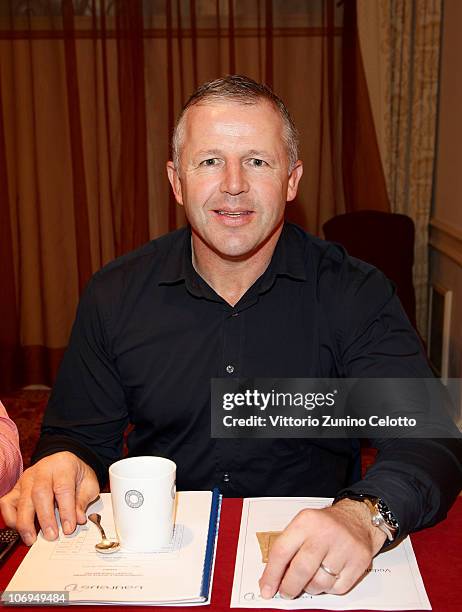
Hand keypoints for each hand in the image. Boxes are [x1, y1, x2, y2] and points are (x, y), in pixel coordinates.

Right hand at [0, 452, 99, 545]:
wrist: (64, 463)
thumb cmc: (76, 474)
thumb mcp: (89, 483)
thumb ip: (83, 500)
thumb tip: (78, 519)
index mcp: (63, 466)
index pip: (63, 488)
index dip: (66, 510)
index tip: (69, 528)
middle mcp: (42, 470)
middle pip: (40, 493)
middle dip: (45, 518)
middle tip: (51, 536)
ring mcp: (27, 479)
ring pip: (22, 500)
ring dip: (26, 523)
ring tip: (32, 539)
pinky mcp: (16, 488)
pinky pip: (7, 503)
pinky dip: (12, 518)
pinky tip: (22, 529)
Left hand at [259, 499, 386, 597]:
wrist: (357, 519)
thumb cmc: (325, 525)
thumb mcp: (303, 525)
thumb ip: (288, 548)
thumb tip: (272, 579)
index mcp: (306, 521)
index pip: (282, 551)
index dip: (271, 574)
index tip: (266, 588)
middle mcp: (325, 532)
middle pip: (301, 570)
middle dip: (289, 587)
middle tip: (285, 592)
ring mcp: (344, 547)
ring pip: (319, 583)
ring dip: (311, 587)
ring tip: (311, 578)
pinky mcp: (359, 560)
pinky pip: (338, 588)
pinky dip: (329, 588)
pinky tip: (329, 575)